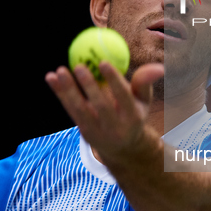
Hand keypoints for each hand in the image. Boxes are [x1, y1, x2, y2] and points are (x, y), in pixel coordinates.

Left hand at [45, 62, 163, 163]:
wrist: (124, 149)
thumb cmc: (134, 115)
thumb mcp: (143, 101)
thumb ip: (145, 82)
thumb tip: (159, 67)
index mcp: (133, 117)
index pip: (123, 97)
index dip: (113, 80)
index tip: (103, 61)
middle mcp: (115, 127)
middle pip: (100, 105)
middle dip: (88, 86)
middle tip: (78, 65)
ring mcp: (97, 131)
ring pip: (80, 110)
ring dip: (68, 90)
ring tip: (59, 71)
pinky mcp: (83, 131)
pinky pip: (70, 110)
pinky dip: (60, 94)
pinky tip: (50, 77)